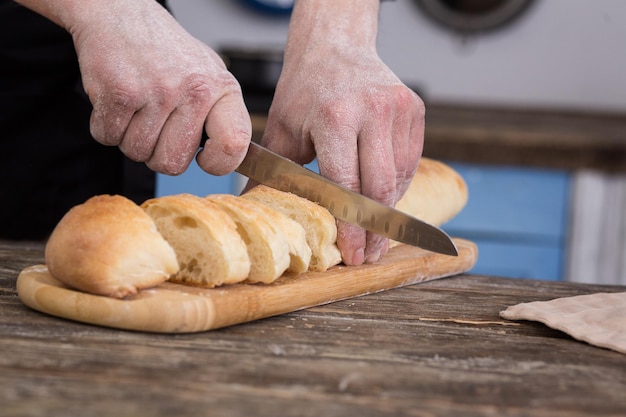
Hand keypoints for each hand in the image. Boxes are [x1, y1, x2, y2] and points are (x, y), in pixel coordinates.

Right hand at [18, 0, 250, 174]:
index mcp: (222, 89)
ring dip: (129, 137)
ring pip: (136, 152)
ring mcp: (157, 92)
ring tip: (136, 106)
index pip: (234, 145)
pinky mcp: (120, 93)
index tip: (202, 157)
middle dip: (157, 153)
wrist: (120, 12)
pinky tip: (117, 101)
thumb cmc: (166, 51)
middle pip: (172, 164)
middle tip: (154, 125)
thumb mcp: (208, 74)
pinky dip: (105, 126)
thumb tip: (228, 157)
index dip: (216, 163)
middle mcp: (194, 91)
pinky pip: (108, 137)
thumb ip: (220, 116)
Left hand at [257, 0, 424, 264]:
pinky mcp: (413, 110)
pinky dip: (397, 186)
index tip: (353, 254)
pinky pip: (410, 162)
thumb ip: (271, 171)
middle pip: (379, 188)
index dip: (351, 225)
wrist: (335, 46)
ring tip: (377, 235)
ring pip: (399, 177)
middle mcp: (372, 111)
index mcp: (335, 117)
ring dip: (388, 211)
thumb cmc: (305, 89)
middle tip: (369, 256)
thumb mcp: (282, 127)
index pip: (347, 185)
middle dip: (375, 229)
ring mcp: (398, 109)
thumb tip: (251, 209)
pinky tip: (384, 203)